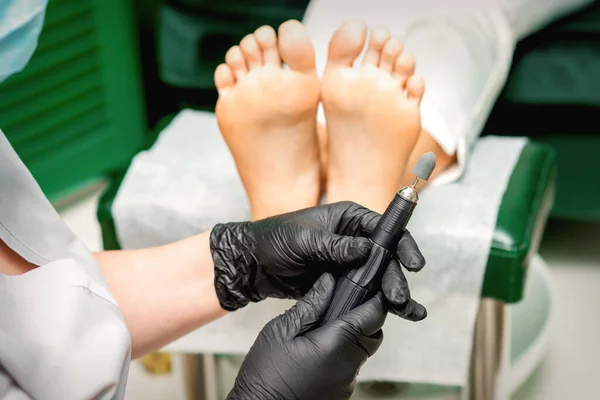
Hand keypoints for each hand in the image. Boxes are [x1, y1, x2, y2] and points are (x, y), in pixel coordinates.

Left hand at [210, 201, 425, 319]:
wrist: (253, 264)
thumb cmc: (274, 240)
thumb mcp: (304, 240)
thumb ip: (336, 246)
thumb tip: (366, 249)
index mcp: (348, 218)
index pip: (384, 229)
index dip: (402, 245)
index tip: (413, 263)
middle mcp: (354, 238)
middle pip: (386, 257)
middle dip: (395, 276)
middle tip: (398, 297)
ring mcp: (349, 262)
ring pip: (380, 277)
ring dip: (394, 293)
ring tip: (409, 313)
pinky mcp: (342, 282)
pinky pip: (366, 292)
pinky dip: (380, 303)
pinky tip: (400, 316)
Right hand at [227, 274, 385, 399]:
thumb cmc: (265, 374)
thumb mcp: (281, 330)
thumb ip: (310, 304)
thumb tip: (330, 281)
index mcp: (336, 345)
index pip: (373, 315)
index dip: (373, 297)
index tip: (366, 284)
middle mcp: (349, 366)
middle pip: (374, 333)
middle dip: (364, 315)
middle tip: (341, 303)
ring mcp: (347, 383)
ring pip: (363, 350)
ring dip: (353, 335)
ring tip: (325, 326)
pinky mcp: (341, 393)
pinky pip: (351, 366)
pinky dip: (343, 352)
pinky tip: (319, 348)